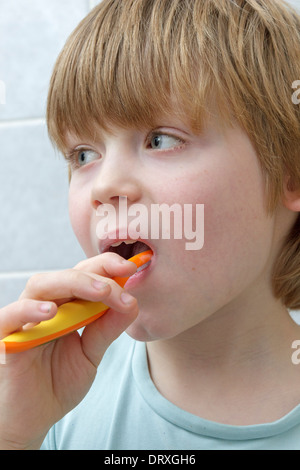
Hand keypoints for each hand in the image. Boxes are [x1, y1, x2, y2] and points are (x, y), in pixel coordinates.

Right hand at [0, 253, 137, 449]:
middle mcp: (45, 307)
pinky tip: (50, 311)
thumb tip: (132, 302)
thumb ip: (107, 328)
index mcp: (66, 307)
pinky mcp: (5, 337)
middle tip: (119, 284)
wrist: (32, 419)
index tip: (131, 268)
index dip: (106, 267)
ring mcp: (24, 320)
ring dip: (73, 283)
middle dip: (96, 274)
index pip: (85, 275)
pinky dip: (29, 309)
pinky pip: (10, 316)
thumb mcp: (91, 353)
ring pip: (41, 285)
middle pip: (66, 275)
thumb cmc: (57, 382)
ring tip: (100, 293)